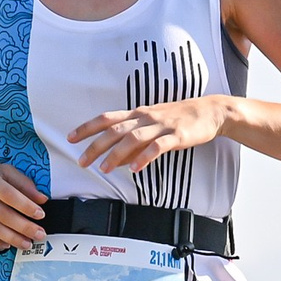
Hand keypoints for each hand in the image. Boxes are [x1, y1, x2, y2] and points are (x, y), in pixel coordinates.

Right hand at [0, 159, 46, 249]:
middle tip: (40, 234)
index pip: (9, 194)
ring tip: (27, 243)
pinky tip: (6, 245)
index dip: (26, 206)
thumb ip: (23, 182)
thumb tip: (42, 199)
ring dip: (12, 238)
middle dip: (24, 227)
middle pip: (2, 214)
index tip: (41, 215)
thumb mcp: (1, 170)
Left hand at [68, 97, 229, 173]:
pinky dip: (144, 157)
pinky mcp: (176, 136)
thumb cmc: (179, 118)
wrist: (211, 111)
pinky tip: (135, 169)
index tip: (70, 138)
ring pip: (133, 138)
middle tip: (81, 162)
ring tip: (104, 169)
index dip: (87, 127)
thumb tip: (113, 157)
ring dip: (116, 154)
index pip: (106, 118)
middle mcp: (146, 117)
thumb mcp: (152, 123)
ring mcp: (161, 126)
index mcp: (138, 113)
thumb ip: (133, 138)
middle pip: (115, 130)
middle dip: (95, 146)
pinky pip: (157, 147)